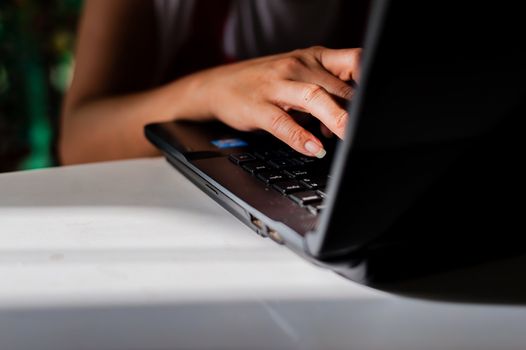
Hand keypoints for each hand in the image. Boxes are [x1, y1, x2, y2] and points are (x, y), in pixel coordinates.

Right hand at [200, 46, 361, 157]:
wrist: (219, 85)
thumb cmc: (264, 82)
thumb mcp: (298, 76)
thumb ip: (326, 90)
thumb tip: (352, 116)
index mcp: (312, 58)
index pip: (352, 61)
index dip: (370, 79)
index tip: (381, 100)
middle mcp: (297, 67)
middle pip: (337, 86)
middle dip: (357, 109)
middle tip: (371, 128)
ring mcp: (276, 86)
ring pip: (313, 98)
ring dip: (335, 118)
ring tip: (348, 136)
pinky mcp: (259, 106)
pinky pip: (283, 122)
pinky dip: (301, 137)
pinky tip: (314, 148)